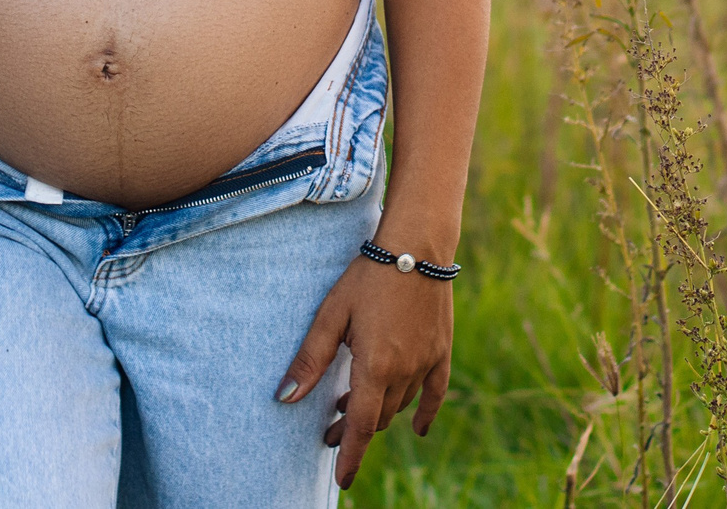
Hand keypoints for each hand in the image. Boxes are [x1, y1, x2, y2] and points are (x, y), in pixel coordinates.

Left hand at [275, 255, 451, 487]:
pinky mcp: (441, 350)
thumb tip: (285, 398)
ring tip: (352, 408)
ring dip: (377, 414)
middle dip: (352, 431)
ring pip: (400, 405)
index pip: (359, 426)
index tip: (341, 479)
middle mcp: (404, 372)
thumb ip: (310, 360)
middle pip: (377, 417)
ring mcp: (426, 362)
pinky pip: (435, 393)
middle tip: (327, 431)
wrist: (417, 247)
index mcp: (375, 367)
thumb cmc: (367, 277)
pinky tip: (417, 429)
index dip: (349, 455)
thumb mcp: (331, 315)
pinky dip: (425, 413)